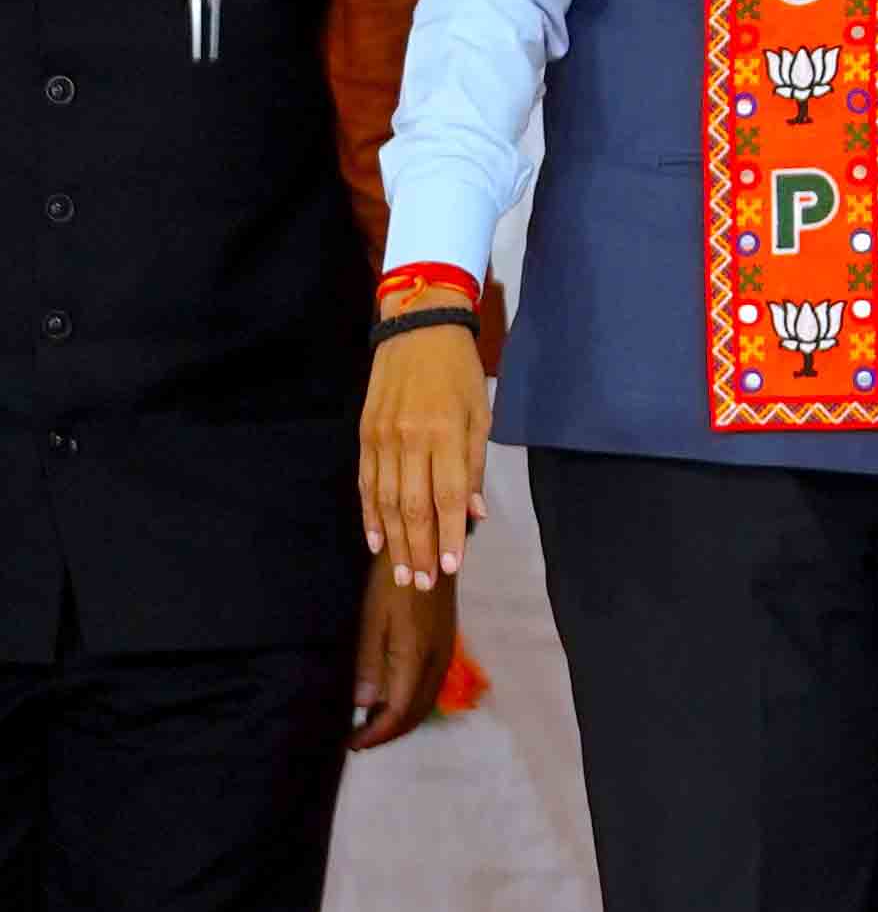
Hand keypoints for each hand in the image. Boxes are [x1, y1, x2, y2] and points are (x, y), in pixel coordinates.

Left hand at [351, 570, 458, 750]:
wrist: (429, 552)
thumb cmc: (393, 583)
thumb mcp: (372, 620)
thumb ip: (370, 664)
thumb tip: (364, 704)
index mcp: (416, 657)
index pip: (399, 711)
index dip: (376, 734)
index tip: (352, 744)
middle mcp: (437, 662)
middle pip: (417, 712)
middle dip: (389, 733)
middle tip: (358, 741)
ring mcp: (444, 654)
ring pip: (426, 701)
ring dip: (401, 720)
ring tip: (371, 724)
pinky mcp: (445, 645)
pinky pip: (431, 686)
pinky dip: (411, 703)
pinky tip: (391, 698)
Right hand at [360, 316, 489, 590]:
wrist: (417, 328)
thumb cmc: (459, 373)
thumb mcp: (480, 414)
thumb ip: (474, 465)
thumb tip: (474, 514)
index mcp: (444, 434)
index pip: (448, 497)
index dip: (450, 536)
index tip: (454, 568)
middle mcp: (410, 440)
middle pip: (413, 507)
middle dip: (421, 549)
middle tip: (425, 583)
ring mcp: (382, 439)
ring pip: (385, 502)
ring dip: (395, 542)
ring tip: (404, 572)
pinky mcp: (364, 436)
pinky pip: (366, 484)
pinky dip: (370, 516)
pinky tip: (377, 542)